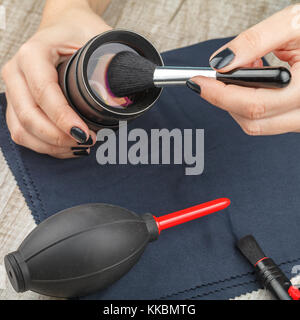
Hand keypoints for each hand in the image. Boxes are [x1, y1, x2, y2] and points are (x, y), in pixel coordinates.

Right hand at [1, 2, 110, 157]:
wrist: (64, 27)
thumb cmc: (81, 33)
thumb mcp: (99, 40)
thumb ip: (111, 63)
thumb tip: (129, 91)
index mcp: (33, 53)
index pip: (43, 91)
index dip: (62, 117)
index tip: (84, 133)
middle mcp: (16, 72)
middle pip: (28, 117)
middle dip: (58, 138)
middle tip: (88, 141)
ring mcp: (13, 90)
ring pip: (22, 131)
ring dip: (52, 146)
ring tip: (80, 147)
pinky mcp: (16, 105)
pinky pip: (23, 133)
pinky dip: (44, 146)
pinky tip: (67, 147)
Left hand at [188, 5, 299, 135]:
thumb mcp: (294, 23)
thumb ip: (255, 41)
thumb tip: (221, 62)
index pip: (253, 104)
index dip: (219, 95)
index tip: (198, 81)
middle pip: (252, 121)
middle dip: (226, 99)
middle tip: (218, 75)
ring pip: (257, 124)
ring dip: (238, 101)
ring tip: (247, 69)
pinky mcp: (298, 118)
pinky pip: (267, 120)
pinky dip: (251, 103)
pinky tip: (256, 79)